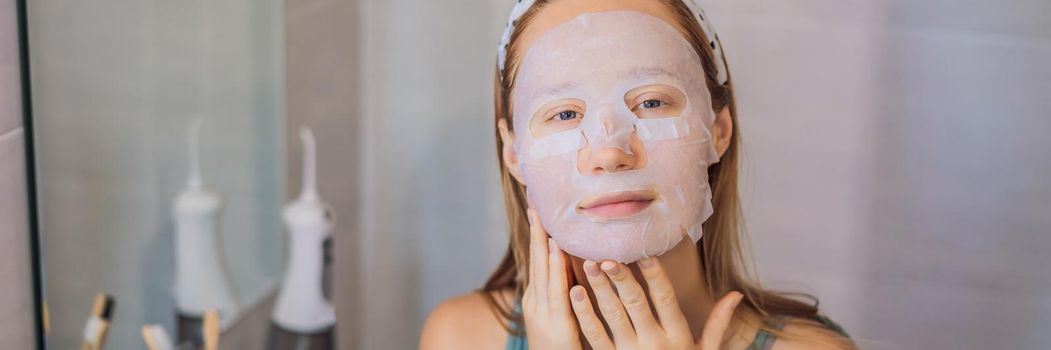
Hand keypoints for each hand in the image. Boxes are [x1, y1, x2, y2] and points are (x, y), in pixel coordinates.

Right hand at [522, 208, 582, 349]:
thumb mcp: (563, 319)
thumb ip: (568, 297)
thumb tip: (578, 273)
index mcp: (540, 300)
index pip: (538, 260)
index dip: (538, 235)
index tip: (539, 210)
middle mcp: (537, 302)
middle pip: (535, 258)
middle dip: (535, 230)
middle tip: (534, 200)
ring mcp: (543, 311)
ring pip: (543, 269)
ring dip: (542, 240)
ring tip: (544, 215)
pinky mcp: (555, 322)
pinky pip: (556, 289)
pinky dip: (555, 266)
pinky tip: (556, 248)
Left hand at [569, 258, 743, 349]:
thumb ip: (717, 324)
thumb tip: (735, 296)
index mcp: (678, 336)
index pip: (665, 299)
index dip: (655, 275)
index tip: (644, 253)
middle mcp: (654, 344)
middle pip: (635, 304)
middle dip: (621, 278)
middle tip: (606, 256)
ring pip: (612, 316)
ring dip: (599, 290)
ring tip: (587, 266)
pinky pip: (594, 336)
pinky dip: (583, 314)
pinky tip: (575, 293)